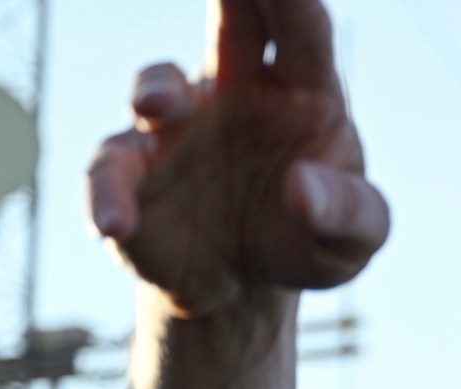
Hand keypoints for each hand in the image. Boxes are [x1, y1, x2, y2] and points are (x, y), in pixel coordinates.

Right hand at [87, 0, 387, 315]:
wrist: (245, 290)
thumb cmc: (310, 241)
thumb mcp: (352, 239)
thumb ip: (347, 213)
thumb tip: (303, 187)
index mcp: (303, 92)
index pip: (304, 29)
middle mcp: (237, 91)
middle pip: (233, 21)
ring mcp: (178, 125)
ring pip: (157, 87)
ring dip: (154, 90)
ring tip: (155, 106)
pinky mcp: (133, 171)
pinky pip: (110, 171)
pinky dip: (107, 193)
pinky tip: (116, 224)